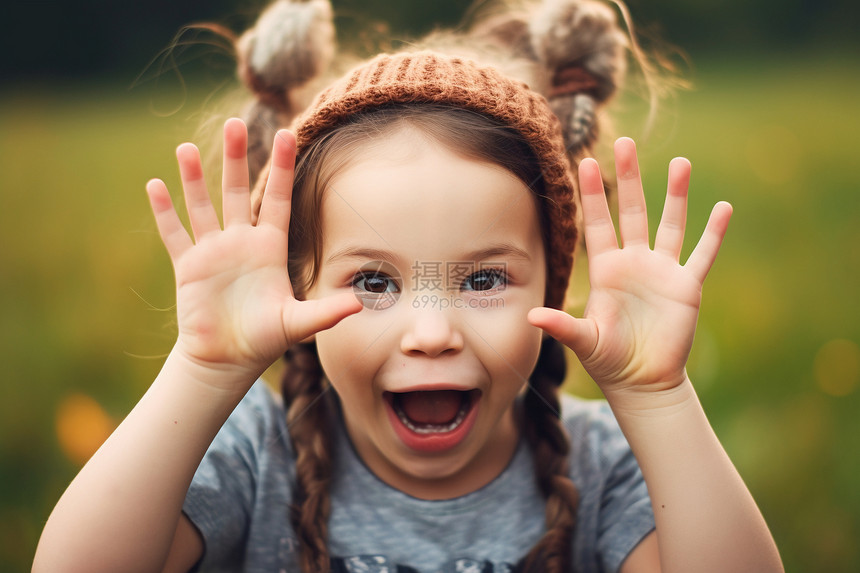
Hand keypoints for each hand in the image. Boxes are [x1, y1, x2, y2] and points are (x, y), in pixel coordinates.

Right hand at [146, 119, 360, 382]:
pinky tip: (155, 185)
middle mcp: (241, 242)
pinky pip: (174, 233)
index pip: (277, 198)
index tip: (288, 133)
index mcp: (270, 247)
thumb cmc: (265, 339)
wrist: (227, 359)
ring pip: (201, 206)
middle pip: (236, 191)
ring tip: (184, 147)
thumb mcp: (299, 324)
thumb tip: (360, 303)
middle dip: (234, 158)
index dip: (281, 167)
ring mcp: (213, 251)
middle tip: (233, 124)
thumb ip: (326, 311)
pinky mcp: (188, 266)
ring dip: (192, 178)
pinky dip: (164, 212)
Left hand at [529, 138, 731, 402]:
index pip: (598, 223)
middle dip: (630, 178)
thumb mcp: (583, 340)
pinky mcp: (686, 287)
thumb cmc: (608, 359)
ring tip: (681, 162)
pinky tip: (722, 208)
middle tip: (626, 142)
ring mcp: (662, 271)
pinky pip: (702, 255)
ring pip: (670, 225)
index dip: (593, 194)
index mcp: (606, 269)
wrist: (642, 381)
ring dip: (676, 195)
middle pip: (632, 211)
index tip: (587, 161)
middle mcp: (634, 262)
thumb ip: (561, 325)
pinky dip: (713, 233)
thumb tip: (531, 316)